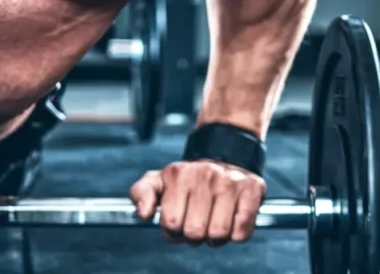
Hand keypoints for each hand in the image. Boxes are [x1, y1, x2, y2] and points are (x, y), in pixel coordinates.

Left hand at [129, 160, 265, 245]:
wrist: (225, 156)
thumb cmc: (188, 177)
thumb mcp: (158, 180)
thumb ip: (142, 194)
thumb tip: (144, 214)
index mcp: (178, 174)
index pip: (171, 223)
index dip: (172, 232)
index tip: (176, 225)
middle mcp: (204, 175)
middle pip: (195, 232)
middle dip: (193, 237)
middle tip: (195, 227)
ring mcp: (230, 182)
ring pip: (219, 234)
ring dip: (215, 239)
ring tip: (212, 226)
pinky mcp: (252, 190)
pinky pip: (242, 230)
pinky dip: (236, 235)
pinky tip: (230, 223)